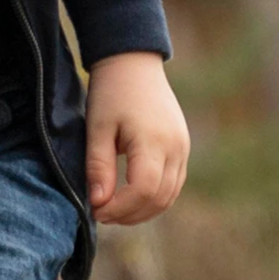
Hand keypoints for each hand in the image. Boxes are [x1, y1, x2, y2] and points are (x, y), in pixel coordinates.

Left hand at [84, 52, 188, 223]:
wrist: (134, 64)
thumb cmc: (112, 93)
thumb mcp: (97, 128)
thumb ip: (98, 167)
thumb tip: (98, 203)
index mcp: (154, 141)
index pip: (144, 190)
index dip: (120, 208)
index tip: (96, 211)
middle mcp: (175, 148)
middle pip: (159, 199)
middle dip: (129, 214)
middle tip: (101, 215)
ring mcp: (183, 149)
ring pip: (169, 196)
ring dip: (142, 211)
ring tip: (113, 210)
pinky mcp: (182, 148)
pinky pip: (173, 185)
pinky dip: (153, 199)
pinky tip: (130, 199)